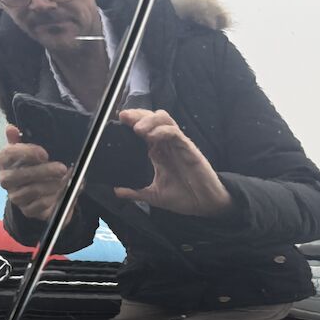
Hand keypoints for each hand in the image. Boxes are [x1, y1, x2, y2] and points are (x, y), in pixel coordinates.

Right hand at [0, 125, 70, 221]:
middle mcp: (5, 179)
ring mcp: (15, 196)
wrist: (44, 191)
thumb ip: (21, 138)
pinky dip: (52, 198)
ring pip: (30, 191)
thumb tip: (10, 128)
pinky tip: (61, 191)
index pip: (7, 154)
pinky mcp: (26, 210)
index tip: (44, 154)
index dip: (26, 153)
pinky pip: (39, 205)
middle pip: (17, 176)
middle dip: (42, 172)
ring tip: (65, 179)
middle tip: (61, 168)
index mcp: (3, 161)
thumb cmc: (35, 165)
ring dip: (51, 185)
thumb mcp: (31, 150)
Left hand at [114, 109, 232, 216]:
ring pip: (164, 120)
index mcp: (158, 152)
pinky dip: (162, 131)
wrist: (204, 205)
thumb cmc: (183, 197)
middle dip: (137, 115)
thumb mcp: (153, 195)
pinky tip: (152, 136)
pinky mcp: (188, 148)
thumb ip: (135, 192)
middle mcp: (166, 145)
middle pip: (152, 118)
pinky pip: (175, 133)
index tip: (118, 121)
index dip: (132, 122)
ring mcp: (177, 145)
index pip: (144, 129)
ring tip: (137, 129)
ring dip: (149, 120)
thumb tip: (116, 191)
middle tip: (124, 117)